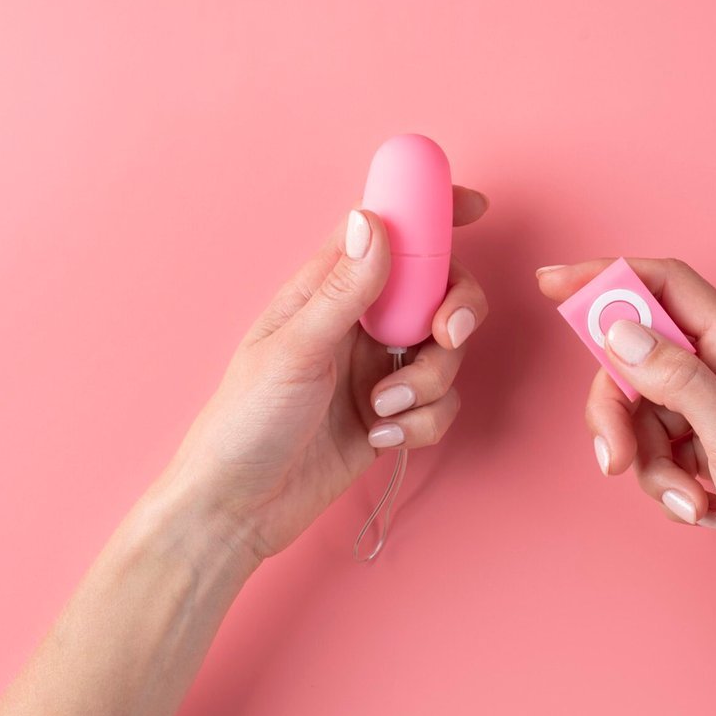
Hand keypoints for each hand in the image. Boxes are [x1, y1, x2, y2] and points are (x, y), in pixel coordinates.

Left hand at [163, 187, 488, 563]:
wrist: (239, 509)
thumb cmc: (243, 424)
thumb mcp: (293, 351)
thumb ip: (341, 290)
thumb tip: (372, 221)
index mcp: (326, 290)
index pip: (386, 230)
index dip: (431, 211)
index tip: (476, 205)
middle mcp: (358, 323)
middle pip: (436, 290)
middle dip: (455, 310)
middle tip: (447, 335)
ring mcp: (377, 369)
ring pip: (446, 352)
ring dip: (430, 382)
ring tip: (382, 408)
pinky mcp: (393, 415)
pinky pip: (442, 404)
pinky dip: (423, 422)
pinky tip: (382, 437)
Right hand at [537, 258, 715, 610]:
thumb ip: (676, 379)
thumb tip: (619, 329)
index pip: (664, 284)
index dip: (607, 278)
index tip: (552, 284)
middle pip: (637, 357)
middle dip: (617, 412)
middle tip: (616, 460)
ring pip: (641, 410)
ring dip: (651, 464)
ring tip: (690, 501)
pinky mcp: (710, 442)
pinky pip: (657, 446)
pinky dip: (669, 482)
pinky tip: (706, 508)